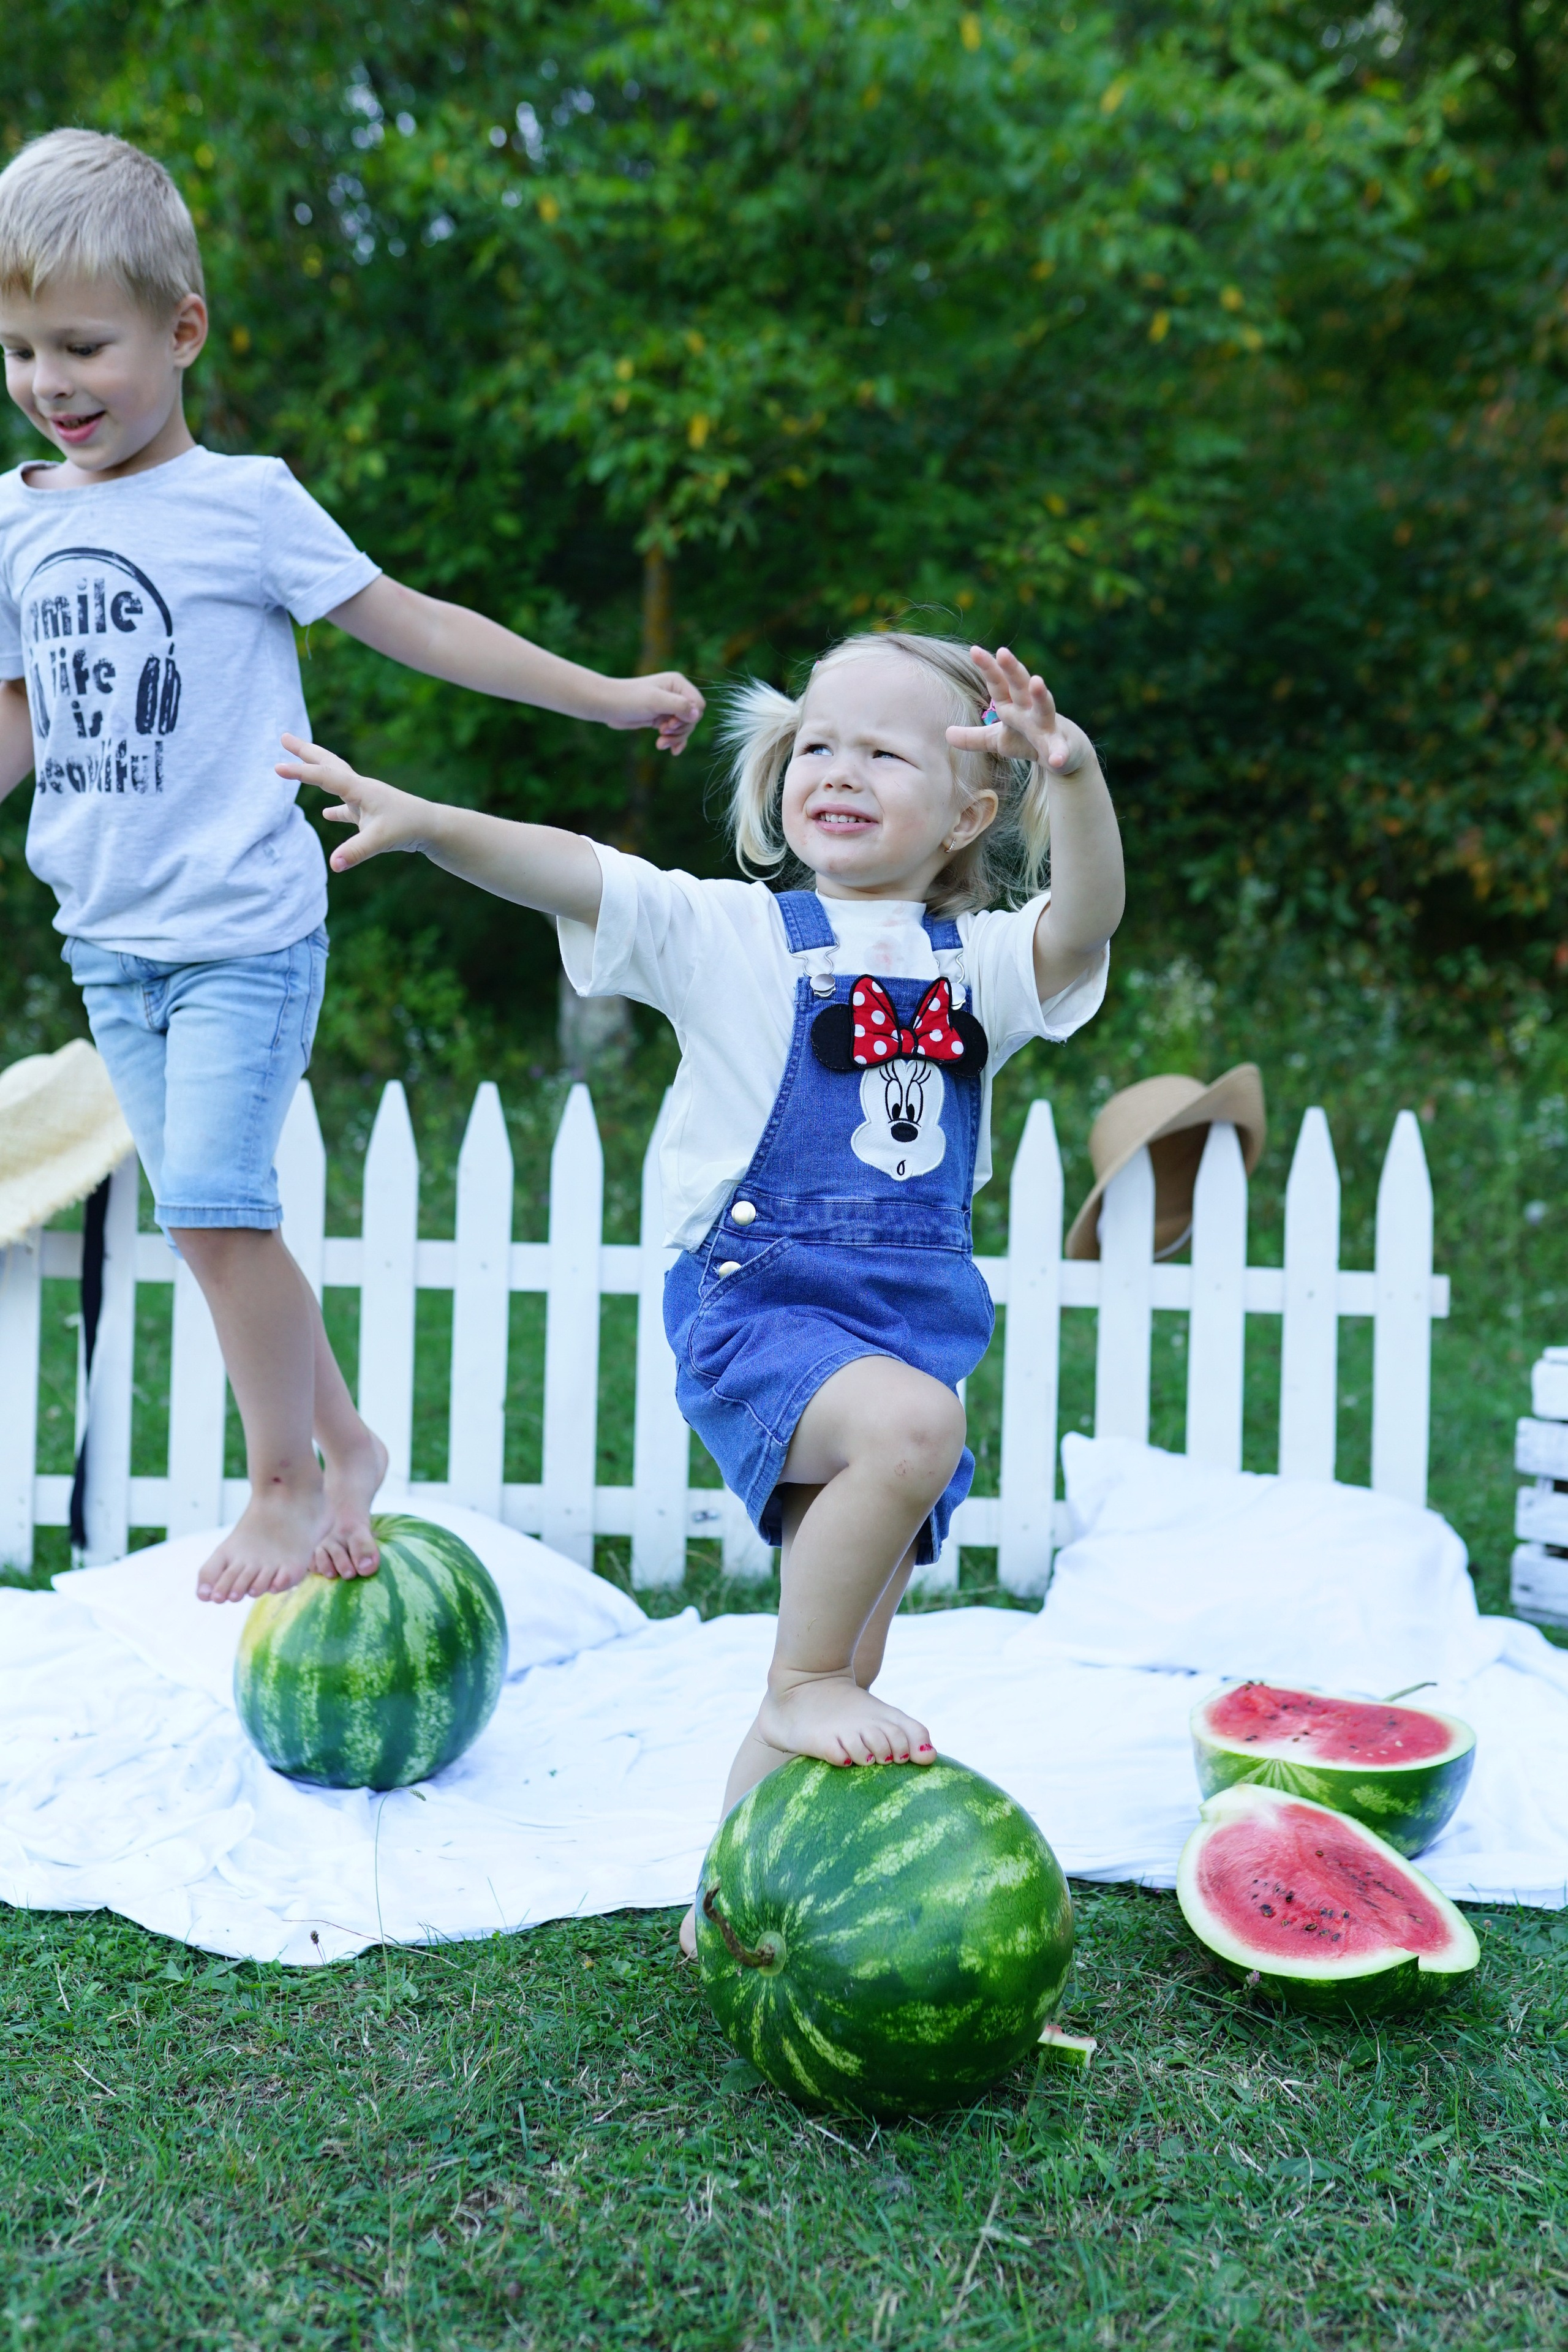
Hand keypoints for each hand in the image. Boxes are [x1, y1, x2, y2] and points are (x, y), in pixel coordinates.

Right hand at [276, 734, 430, 871]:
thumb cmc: (409, 827)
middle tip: (284, 736)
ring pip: (335, 781)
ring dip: (316, 771)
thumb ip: (356, 851)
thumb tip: (334, 865)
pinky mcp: (371, 813)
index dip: (300, 772)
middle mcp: (360, 789)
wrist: (432, 827)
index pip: (323, 776)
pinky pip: (346, 807)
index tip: (276, 767)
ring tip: (298, 763)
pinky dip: (335, 809)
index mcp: (359, 789)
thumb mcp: (381, 840)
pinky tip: (325, 814)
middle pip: (327, 763)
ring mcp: (365, 800)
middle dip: (305, 751)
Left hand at [603, 670, 705, 753]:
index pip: (697, 705)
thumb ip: (678, 705)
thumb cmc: (629, 699)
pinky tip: (672, 751)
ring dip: (675, 738)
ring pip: (684, 728)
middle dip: (680, 730)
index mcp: (677, 684)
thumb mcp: (655, 701)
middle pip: (692, 718)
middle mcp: (676, 694)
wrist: (608, 706)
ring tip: (661, 744)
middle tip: (663, 732)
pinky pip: (675, 733)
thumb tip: (697, 714)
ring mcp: (669, 707)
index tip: (670, 723)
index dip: (689, 717)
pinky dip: (674, 742)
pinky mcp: (662, 719)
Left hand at [945, 646, 1090, 775]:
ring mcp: (1048, 726)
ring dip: (1040, 695)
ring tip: (1037, 682)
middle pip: (1021, 686)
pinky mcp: (1061, 747)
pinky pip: (1060, 750)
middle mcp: (1030, 711)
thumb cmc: (1028, 741)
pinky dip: (1060, 753)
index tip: (974, 650)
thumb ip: (973, 737)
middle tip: (1002, 652)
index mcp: (1013, 706)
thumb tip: (946, 733)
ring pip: (1044, 707)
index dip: (988, 668)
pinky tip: (1057, 759)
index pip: (998, 684)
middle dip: (1012, 669)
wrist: (1064, 755)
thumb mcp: (998, 740)